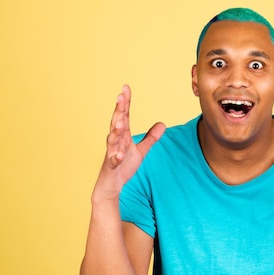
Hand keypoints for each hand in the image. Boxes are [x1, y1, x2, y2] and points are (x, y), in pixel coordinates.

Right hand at [94, 85, 164, 200]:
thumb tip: (162, 124)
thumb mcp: (140, 151)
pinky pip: (114, 161)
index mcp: (123, 136)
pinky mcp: (111, 167)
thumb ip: (150, 137)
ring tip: (120, 120)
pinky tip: (120, 154)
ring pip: (113, 139)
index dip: (125, 102)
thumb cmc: (123, 166)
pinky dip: (116, 157)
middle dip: (119, 110)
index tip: (126, 88)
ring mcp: (112, 153)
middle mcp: (116, 142)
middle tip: (120, 96)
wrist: (111, 186)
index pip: (124, 116)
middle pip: (117, 122)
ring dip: (116, 130)